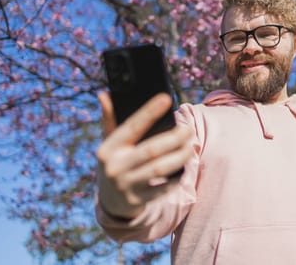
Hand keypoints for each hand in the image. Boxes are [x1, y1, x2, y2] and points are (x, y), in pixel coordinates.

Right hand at [96, 92, 193, 218]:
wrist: (110, 202)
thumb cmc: (116, 162)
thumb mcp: (110, 143)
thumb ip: (110, 119)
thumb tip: (104, 94)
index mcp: (108, 148)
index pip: (131, 126)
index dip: (149, 111)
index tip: (166, 98)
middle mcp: (115, 167)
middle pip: (151, 150)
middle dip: (174, 138)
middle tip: (189, 130)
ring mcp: (126, 185)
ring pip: (160, 169)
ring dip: (179, 157)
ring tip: (190, 147)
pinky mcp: (138, 200)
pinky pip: (163, 188)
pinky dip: (176, 177)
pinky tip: (185, 167)